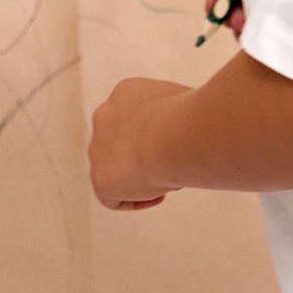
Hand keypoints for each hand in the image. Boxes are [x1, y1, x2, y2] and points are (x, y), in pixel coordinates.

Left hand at [89, 77, 187, 210]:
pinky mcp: (100, 179)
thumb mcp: (190, 103)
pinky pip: (113, 197)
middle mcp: (105, 117)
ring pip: (115, 170)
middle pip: (120, 144)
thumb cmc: (195, 118)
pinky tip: (160, 194)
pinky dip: (136, 200)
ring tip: (170, 178)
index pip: (133, 118)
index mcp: (127, 92)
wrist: (179, 134)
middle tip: (170, 166)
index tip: (174, 146)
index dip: (153, 136)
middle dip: (142, 157)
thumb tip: (191, 129)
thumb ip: (179, 116)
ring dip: (139, 178)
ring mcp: (98, 149)